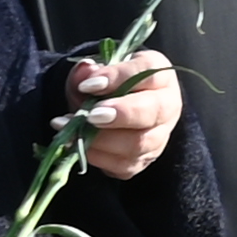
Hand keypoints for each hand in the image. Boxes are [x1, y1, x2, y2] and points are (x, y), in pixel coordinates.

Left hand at [69, 50, 183, 176]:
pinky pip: (122, 165)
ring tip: (69, 127)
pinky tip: (74, 144)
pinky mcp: (142, 161)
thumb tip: (85, 72)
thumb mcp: (97, 71)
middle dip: (120, 114)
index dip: (118, 78)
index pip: (149, 72)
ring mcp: (158, 137)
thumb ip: (89, 71)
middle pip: (151, 112)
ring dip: (99, 139)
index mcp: (161, 76)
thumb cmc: (108, 86)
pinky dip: (94, 156)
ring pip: (136, 143)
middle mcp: (167, 106)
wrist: (112, 110)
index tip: (87, 85)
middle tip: (91, 115)